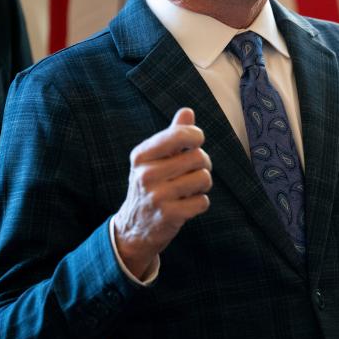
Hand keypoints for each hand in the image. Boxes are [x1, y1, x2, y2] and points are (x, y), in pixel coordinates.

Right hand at [112, 108, 211, 279]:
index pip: (180, 134)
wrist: (134, 226)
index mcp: (142, 155)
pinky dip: (200, 203)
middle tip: (194, 170)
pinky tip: (186, 204)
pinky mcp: (169, 216)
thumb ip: (172, 135)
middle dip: (203, 163)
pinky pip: (203, 202)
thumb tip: (187, 111)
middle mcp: (146, 174)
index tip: (196, 141)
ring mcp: (157, 196)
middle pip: (198, 156)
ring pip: (204, 178)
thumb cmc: (151, 184)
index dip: (196, 136)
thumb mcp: (154, 158)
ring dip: (203, 184)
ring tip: (190, 188)